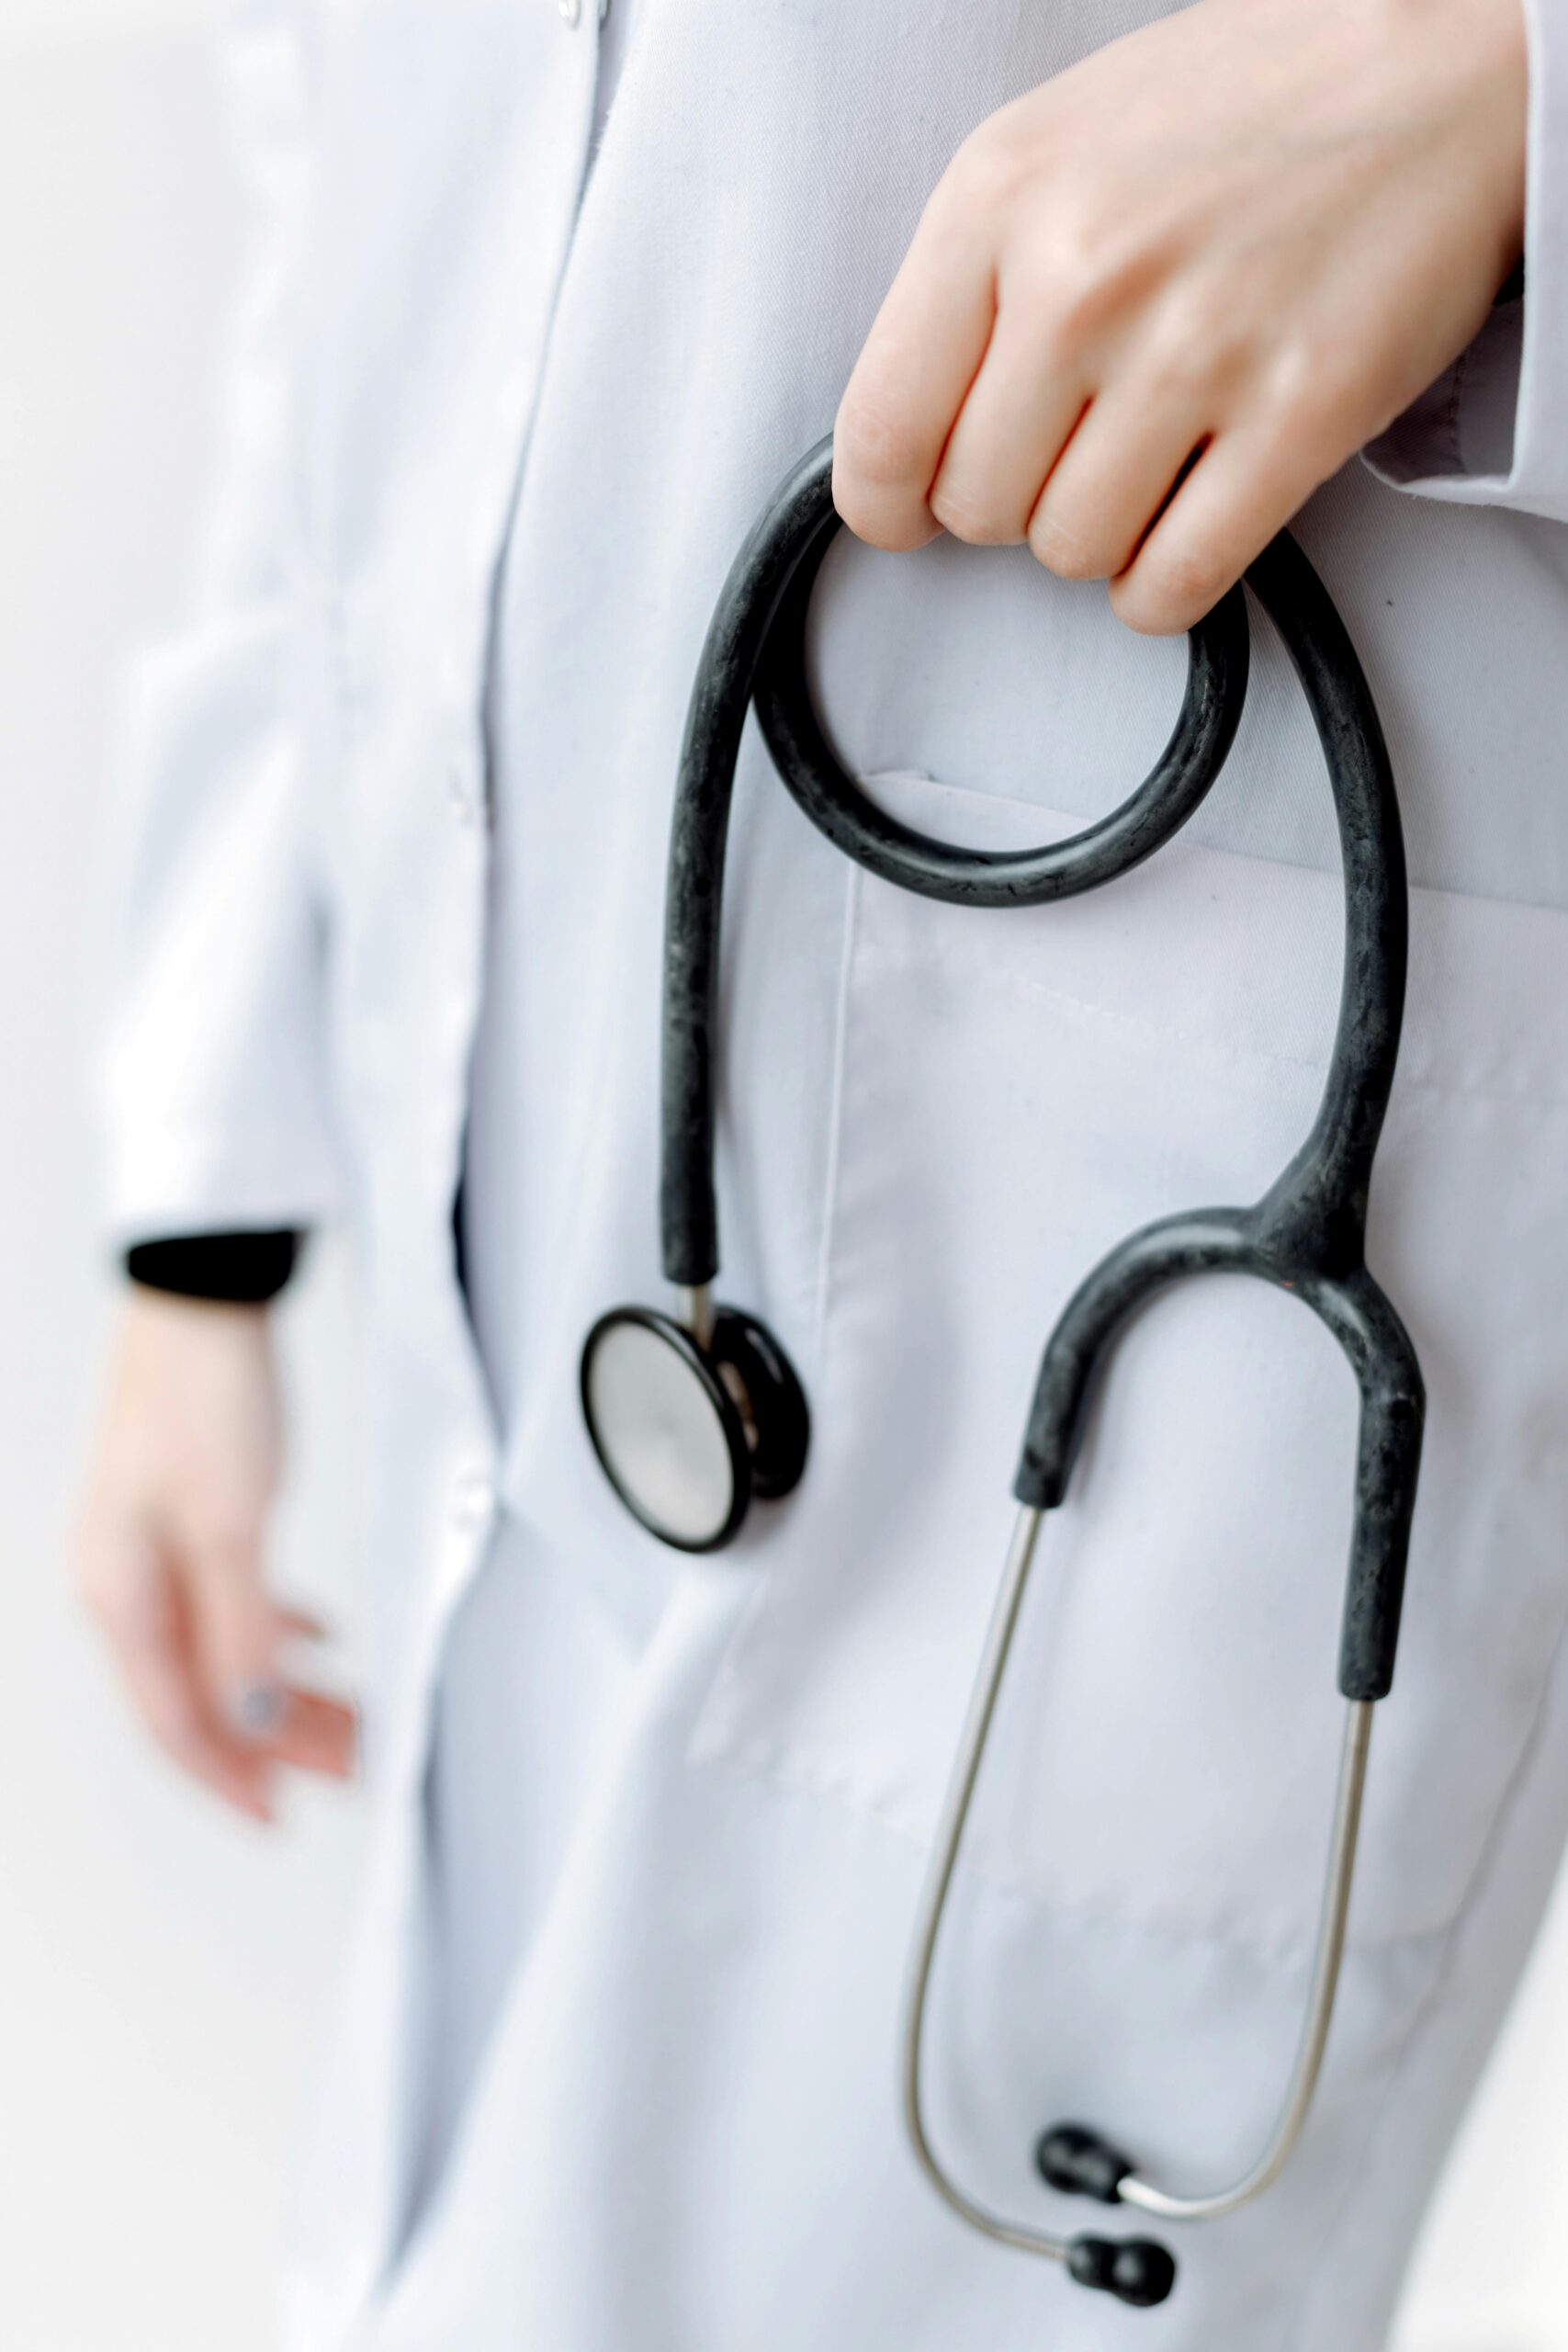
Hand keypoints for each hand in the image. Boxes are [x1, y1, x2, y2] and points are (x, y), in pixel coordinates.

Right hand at [74, 1289, 355, 1821]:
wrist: (203, 1303)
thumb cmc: (203, 1395)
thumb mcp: (232, 1523)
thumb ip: (242, 1629)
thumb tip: (253, 1719)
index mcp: (120, 1594)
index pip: (176, 1721)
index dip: (231, 1778)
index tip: (279, 1818)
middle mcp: (127, 1584)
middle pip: (205, 1694)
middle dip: (277, 1741)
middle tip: (348, 1770)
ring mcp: (154, 1553)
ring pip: (224, 1651)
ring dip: (287, 1691)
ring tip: (350, 1719)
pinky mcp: (188, 1520)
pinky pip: (231, 1604)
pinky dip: (279, 1631)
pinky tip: (322, 1643)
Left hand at [834, 0, 1526, 632]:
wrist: (1440, 63)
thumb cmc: (1246, 107)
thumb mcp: (1057, 148)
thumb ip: (971, 282)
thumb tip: (912, 438)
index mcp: (999, 198)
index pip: (882, 429)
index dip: (888, 503)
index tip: (911, 516)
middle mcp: (1084, 275)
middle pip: (979, 508)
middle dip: (1016, 499)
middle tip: (1074, 446)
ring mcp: (1194, 348)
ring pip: (1071, 554)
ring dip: (1101, 535)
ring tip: (1148, 458)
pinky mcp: (1298, 414)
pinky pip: (1172, 584)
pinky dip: (1165, 584)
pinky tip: (1186, 521)